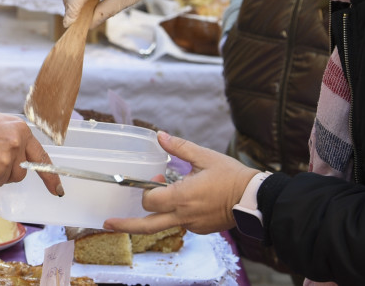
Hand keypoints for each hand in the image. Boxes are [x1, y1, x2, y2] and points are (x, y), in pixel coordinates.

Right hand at [0, 112, 63, 195]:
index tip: (57, 190)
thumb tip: (21, 153)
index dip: (50, 176)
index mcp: (20, 132)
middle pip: (20, 172)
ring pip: (5, 179)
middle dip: (9, 169)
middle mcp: (15, 148)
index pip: (41, 157)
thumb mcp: (0, 123)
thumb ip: (15, 138)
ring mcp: (3, 165)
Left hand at [103, 132, 259, 234]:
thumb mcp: (204, 157)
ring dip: (151, 218)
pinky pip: (180, 225)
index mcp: (182, 197)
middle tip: (108, 222)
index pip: (150, 200)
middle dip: (125, 225)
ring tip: (136, 214)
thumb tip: (160, 135)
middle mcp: (184, 216)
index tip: (155, 179)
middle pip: (147, 225)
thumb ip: (179, 147)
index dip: (147, 189)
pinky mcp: (201, 230)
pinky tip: (183, 204)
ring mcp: (193, 225)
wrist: (256, 199)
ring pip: (163, 226)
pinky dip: (174, 216)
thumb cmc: (232, 176)